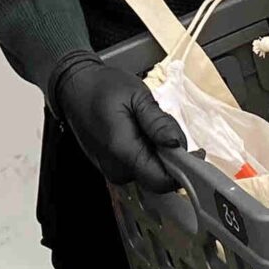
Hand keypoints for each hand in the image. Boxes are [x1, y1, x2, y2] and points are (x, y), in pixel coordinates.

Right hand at [48, 49, 187, 194]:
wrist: (74, 87)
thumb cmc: (102, 87)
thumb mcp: (136, 95)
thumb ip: (158, 122)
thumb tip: (177, 144)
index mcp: (122, 151)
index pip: (162, 181)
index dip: (183, 170)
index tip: (194, 152)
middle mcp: (116, 168)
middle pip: (158, 178)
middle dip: (172, 158)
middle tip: (167, 127)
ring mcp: (112, 170)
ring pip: (150, 173)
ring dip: (160, 154)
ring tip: (149, 125)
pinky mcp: (112, 167)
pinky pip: (139, 168)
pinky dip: (148, 153)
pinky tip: (141, 132)